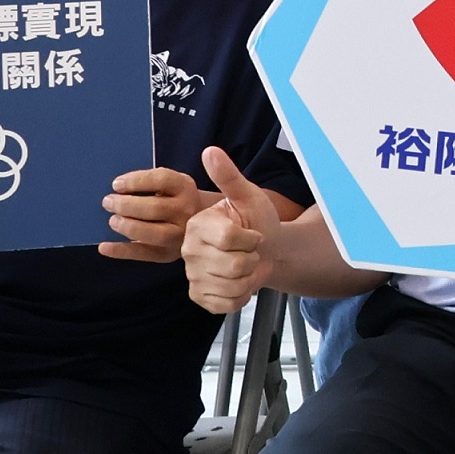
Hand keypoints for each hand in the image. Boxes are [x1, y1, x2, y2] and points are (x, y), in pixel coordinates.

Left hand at [101, 166, 208, 262]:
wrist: (207, 223)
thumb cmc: (177, 200)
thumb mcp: (173, 185)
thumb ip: (151, 184)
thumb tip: (117, 189)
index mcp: (185, 188)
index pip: (163, 180)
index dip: (136, 181)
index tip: (116, 184)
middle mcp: (187, 211)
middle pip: (156, 208)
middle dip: (126, 205)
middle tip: (108, 202)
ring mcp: (180, 235)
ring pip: (155, 233)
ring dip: (128, 227)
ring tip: (113, 220)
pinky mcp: (169, 253)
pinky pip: (145, 254)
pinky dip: (122, 251)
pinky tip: (104, 247)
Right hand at [180, 148, 280, 312]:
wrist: (266, 250)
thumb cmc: (256, 221)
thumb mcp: (248, 196)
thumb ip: (229, 177)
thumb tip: (211, 151)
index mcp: (197, 224)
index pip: (230, 237)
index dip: (252, 238)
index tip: (252, 233)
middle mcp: (188, 250)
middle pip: (234, 264)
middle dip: (253, 258)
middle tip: (250, 251)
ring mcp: (192, 275)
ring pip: (233, 285)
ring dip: (250, 277)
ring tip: (246, 266)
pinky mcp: (200, 296)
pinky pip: (228, 303)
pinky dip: (243, 295)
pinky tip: (240, 281)